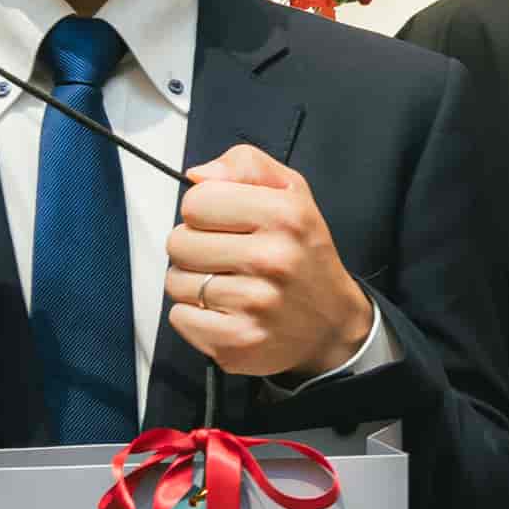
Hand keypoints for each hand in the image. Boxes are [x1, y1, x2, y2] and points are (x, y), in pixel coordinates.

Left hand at [163, 143, 375, 380]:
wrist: (332, 324)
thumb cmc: (303, 254)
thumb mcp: (291, 193)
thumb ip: (246, 166)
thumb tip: (198, 176)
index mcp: (284, 215)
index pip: (196, 201)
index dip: (204, 210)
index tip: (224, 223)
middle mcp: (272, 259)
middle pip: (178, 242)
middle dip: (194, 248)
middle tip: (225, 257)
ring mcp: (255, 304)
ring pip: (176, 282)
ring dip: (194, 283)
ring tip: (227, 285)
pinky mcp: (239, 342)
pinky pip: (180, 318)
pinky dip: (195, 316)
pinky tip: (224, 312)